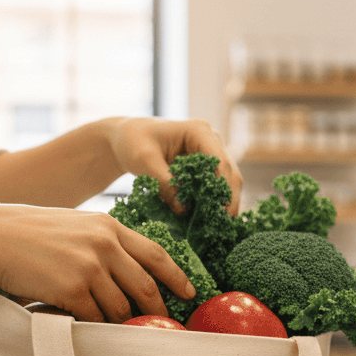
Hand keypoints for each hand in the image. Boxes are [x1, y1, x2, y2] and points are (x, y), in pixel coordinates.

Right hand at [0, 205, 194, 322]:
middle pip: (145, 285)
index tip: (189, 292)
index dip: (177, 276)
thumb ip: (105, 242)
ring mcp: (89, 267)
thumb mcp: (76, 225)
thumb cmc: (31, 233)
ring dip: (122, 322)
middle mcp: (104, 245)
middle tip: (163, 323)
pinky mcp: (71, 289)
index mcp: (109, 226)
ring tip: (121, 329)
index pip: (156, 254)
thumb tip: (132, 271)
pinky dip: (95, 325)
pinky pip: (95, 317)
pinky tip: (92, 327)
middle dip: (157, 309)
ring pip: (120, 307)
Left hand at [105, 117, 242, 215]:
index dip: (223, 186)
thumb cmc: (133, 142)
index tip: (222, 210)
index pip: (219, 161)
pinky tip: (211, 219)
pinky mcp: (205, 166)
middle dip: (228, 198)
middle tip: (225, 223)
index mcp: (199, 130)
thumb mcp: (145, 161)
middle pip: (229, 171)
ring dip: (224, 201)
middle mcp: (210, 139)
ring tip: (220, 225)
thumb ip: (164, 183)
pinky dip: (213, 201)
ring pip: (227, 180)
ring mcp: (210, 152)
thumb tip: (184, 210)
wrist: (126, 139)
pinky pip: (215, 185)